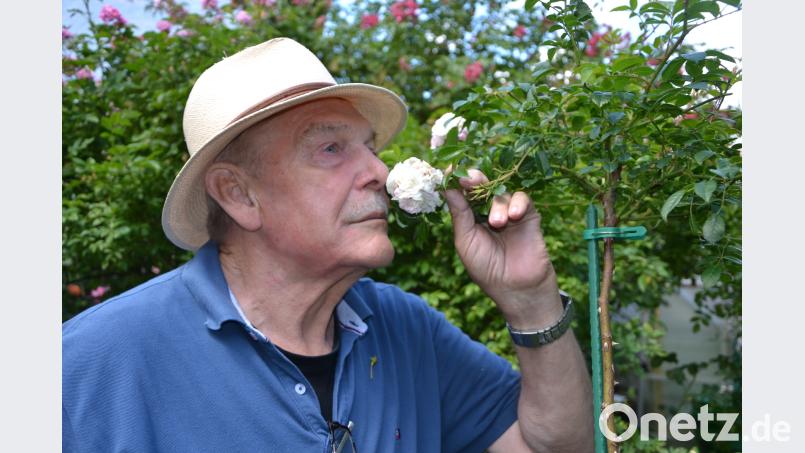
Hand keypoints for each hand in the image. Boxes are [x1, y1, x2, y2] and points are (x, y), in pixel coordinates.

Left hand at [443, 170, 561, 326]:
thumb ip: (459, 213)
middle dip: (475, 180)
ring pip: (501, 193)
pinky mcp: (529, 216)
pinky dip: (517, 203)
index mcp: (470, 218)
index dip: (457, 181)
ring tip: (497, 223)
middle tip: (470, 180)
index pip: (462, 193)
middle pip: (482, 186)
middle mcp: (488, 213)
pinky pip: (523, 199)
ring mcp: (509, 213)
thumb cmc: (486, 269)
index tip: (450, 171)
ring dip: (497, 204)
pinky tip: (514, 216)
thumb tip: (447, 186)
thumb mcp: (466, 240)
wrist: (517, 289)